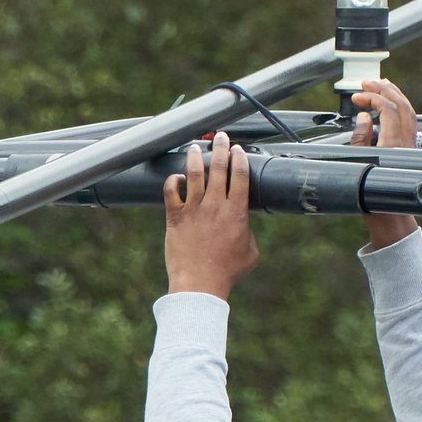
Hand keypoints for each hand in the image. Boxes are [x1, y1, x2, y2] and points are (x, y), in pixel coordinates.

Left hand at [161, 130, 257, 300]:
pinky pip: (170, 191)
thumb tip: (243, 227)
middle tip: (221, 137)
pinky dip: (172, 181)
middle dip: (221, 148)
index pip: (241, 175)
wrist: (200, 283)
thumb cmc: (227, 272)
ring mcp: (194, 209)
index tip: (238, 149)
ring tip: (195, 148)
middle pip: (219, 167)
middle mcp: (216, 205)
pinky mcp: (175, 217)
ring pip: (194, 174)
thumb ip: (248, 233)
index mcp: (237, 212)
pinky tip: (175, 178)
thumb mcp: (250, 252)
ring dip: (194, 158)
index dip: (239, 158)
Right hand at [352, 80, 421, 251]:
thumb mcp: (358, 167)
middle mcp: (405, 143)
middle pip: (401, 105)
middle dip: (384, 90)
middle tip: (367, 83)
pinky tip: (390, 105)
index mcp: (392, 146)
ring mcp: (410, 145)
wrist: (390, 217)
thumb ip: (360, 140)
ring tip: (381, 85)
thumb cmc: (373, 198)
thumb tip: (363, 117)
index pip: (387, 110)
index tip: (356, 98)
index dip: (372, 99)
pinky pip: (409, 120)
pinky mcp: (409, 150)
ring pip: (408, 111)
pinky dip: (399, 107)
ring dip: (394, 95)